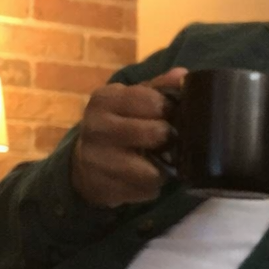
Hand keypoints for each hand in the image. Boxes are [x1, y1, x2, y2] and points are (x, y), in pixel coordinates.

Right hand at [71, 67, 187, 207]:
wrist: (85, 161)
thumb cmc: (117, 124)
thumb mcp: (132, 100)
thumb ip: (158, 88)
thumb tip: (183, 76)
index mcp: (105, 99)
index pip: (153, 101)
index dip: (169, 109)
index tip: (171, 115)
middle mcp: (96, 127)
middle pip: (155, 133)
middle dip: (169, 139)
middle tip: (168, 141)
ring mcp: (97, 160)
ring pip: (153, 171)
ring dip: (162, 169)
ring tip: (157, 162)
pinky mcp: (104, 188)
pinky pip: (145, 191)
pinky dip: (151, 188)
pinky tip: (144, 178)